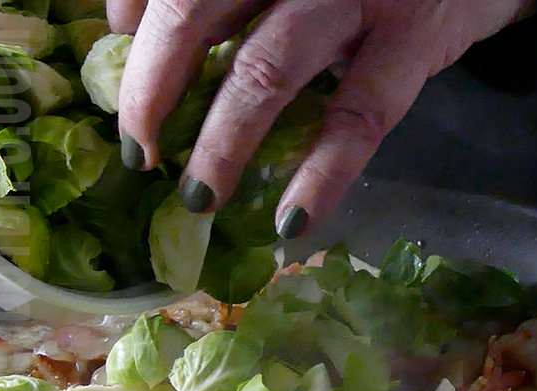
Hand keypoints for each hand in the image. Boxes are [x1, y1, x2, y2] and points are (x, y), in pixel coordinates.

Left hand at [109, 0, 534, 237]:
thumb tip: (136, 30)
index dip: (129, 27)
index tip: (120, 81)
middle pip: (196, 13)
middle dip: (153, 89)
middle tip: (137, 153)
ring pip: (266, 70)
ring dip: (221, 143)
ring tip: (195, 199)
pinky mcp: (415, 39)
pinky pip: (357, 118)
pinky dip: (321, 176)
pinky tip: (291, 223)